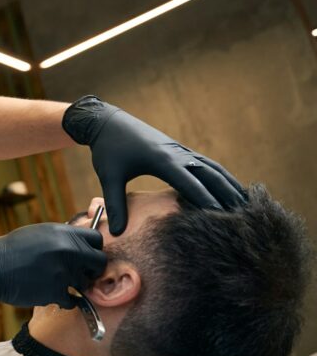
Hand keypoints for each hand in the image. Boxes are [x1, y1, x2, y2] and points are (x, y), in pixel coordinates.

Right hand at [0, 223, 105, 308]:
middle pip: (98, 262)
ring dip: (75, 285)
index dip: (93, 248)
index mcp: (64, 233)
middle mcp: (68, 251)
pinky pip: (73, 300)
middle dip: (92, 269)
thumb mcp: (39, 233)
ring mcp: (64, 272)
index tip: (87, 255)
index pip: (96, 239)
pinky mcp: (56, 292)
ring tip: (57, 283)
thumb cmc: (11, 250)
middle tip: (81, 273)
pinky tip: (51, 294)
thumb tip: (81, 242)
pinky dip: (65, 300)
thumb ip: (63, 237)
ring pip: (85, 283)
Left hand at [63, 95, 244, 235]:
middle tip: (246, 215)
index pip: (191, 184)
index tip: (223, 217)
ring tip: (248, 203)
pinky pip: (207, 163)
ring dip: (230, 184)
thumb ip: (114, 204)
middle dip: (228, 194)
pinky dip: (222, 175)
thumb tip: (117, 233)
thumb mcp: (109, 177)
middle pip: (211, 175)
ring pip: (213, 168)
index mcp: (162, 161)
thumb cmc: (107, 149)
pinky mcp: (179, 150)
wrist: (108, 122)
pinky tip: (231, 186)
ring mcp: (181, 150)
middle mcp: (177, 154)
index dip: (207, 201)